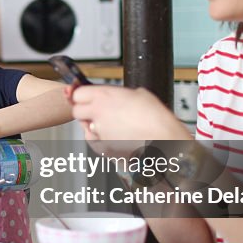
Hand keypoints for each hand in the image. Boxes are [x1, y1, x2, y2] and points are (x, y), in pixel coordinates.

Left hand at [71, 85, 189, 141]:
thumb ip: (118, 94)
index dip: (82, 96)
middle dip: (85, 112)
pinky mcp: (103, 148)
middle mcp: (98, 113)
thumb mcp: (138, 94)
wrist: (166, 141)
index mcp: (104, 96)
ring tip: (114, 126)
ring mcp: (99, 132)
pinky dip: (101, 141)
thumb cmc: (157, 119)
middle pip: (77, 112)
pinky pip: (95, 143)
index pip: (77, 94)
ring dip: (94, 127)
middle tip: (97, 113)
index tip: (86, 98)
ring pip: (86, 128)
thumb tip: (113, 96)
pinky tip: (116, 137)